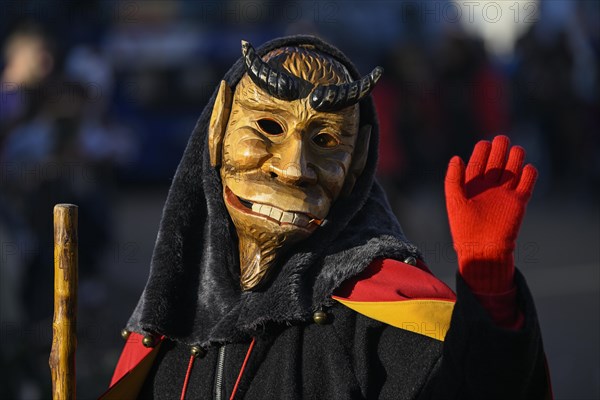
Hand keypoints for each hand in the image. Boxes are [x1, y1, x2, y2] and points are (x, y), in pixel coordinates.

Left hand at [444, 135, 537, 292]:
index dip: (482, 152)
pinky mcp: (518, 202)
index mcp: (472, 186)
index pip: (478, 163)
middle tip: (502, 139)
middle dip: (500, 150)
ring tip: (515, 150)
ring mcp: (504, 194)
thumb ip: (453, 180)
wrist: (482, 249)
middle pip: (496, 162)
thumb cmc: (464, 228)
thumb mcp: (454, 201)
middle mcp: (489, 187)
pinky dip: (529, 175)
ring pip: (513, 169)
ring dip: (515, 159)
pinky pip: (527, 184)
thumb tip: (456, 157)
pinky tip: (527, 168)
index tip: (484, 144)